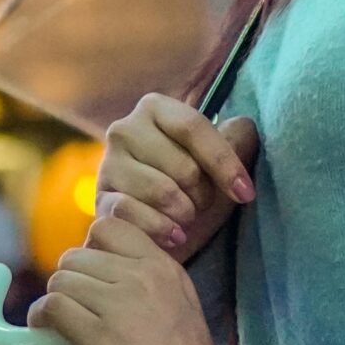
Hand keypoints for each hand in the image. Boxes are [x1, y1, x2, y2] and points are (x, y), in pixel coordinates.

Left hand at [32, 215, 216, 344]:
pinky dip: (42, 319)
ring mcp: (120, 304)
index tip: (90, 272)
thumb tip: (106, 264)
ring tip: (59, 320)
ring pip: (61, 279)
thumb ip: (149, 276)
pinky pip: (53, 306)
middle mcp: (142, 277)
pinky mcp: (99, 334)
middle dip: (70, 279)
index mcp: (163, 267)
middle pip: (78, 254)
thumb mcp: (180, 302)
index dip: (91, 248)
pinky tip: (49, 331)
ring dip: (55, 300)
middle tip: (74, 303)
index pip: (110, 226)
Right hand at [97, 93, 260, 262]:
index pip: (195, 128)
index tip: (245, 194)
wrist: (154, 229)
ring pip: (162, 191)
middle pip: (183, 165)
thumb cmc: (192, 188)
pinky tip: (173, 236)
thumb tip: (244, 126)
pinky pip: (135, 214)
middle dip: (203, 195)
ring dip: (185, 214)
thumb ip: (236, 139)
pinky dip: (161, 229)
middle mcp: (125, 128)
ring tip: (187, 219)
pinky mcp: (98, 199)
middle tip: (202, 206)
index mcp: (155, 108)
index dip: (225, 163)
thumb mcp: (215, 161)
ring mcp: (108, 164)